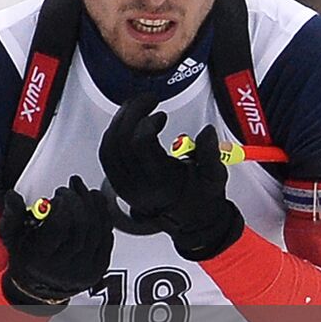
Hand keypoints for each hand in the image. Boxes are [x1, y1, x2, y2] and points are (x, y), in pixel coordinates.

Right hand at [0, 176, 114, 305]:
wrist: (40, 286)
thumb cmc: (26, 257)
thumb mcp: (12, 237)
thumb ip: (12, 215)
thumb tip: (12, 196)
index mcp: (40, 258)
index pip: (58, 227)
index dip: (62, 206)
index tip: (58, 196)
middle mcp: (64, 267)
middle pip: (81, 226)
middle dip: (77, 201)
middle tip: (69, 190)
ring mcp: (84, 269)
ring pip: (97, 230)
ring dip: (93, 204)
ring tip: (84, 191)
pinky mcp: (99, 268)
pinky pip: (107, 238)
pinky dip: (104, 217)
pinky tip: (96, 205)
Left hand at [98, 93, 243, 260]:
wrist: (191, 222)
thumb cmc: (202, 200)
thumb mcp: (214, 178)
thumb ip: (210, 154)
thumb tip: (206, 132)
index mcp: (160, 183)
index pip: (140, 145)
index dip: (147, 124)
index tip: (161, 114)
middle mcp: (137, 185)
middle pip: (120, 141)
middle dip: (131, 113)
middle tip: (148, 100)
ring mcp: (124, 185)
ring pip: (109, 147)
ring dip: (119, 121)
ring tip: (135, 106)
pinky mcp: (118, 183)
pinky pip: (106, 155)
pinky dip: (112, 134)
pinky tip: (125, 121)